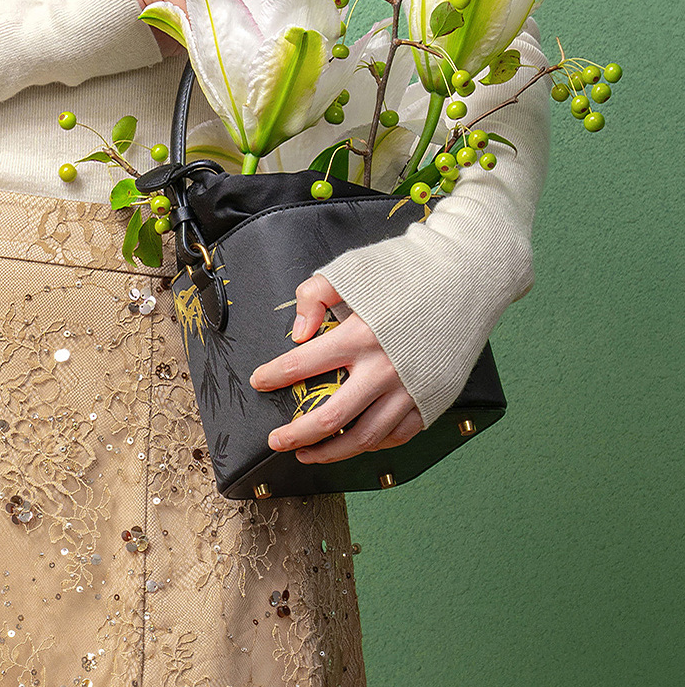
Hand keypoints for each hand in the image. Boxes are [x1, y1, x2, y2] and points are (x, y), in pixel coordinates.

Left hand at [249, 272, 423, 462]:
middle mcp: (383, 369)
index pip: (303, 365)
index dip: (275, 376)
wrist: (464, 279)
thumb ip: (316, 296)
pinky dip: (374, 445)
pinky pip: (397, 435)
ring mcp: (409, 390)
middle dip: (296, 434)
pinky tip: (356, 443)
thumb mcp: (352, 270)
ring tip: (309, 454)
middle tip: (276, 441)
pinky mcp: (431, 401)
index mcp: (359, 335)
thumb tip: (297, 334)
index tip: (259, 382)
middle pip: (330, 418)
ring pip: (364, 438)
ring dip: (332, 452)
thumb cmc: (406, 271)